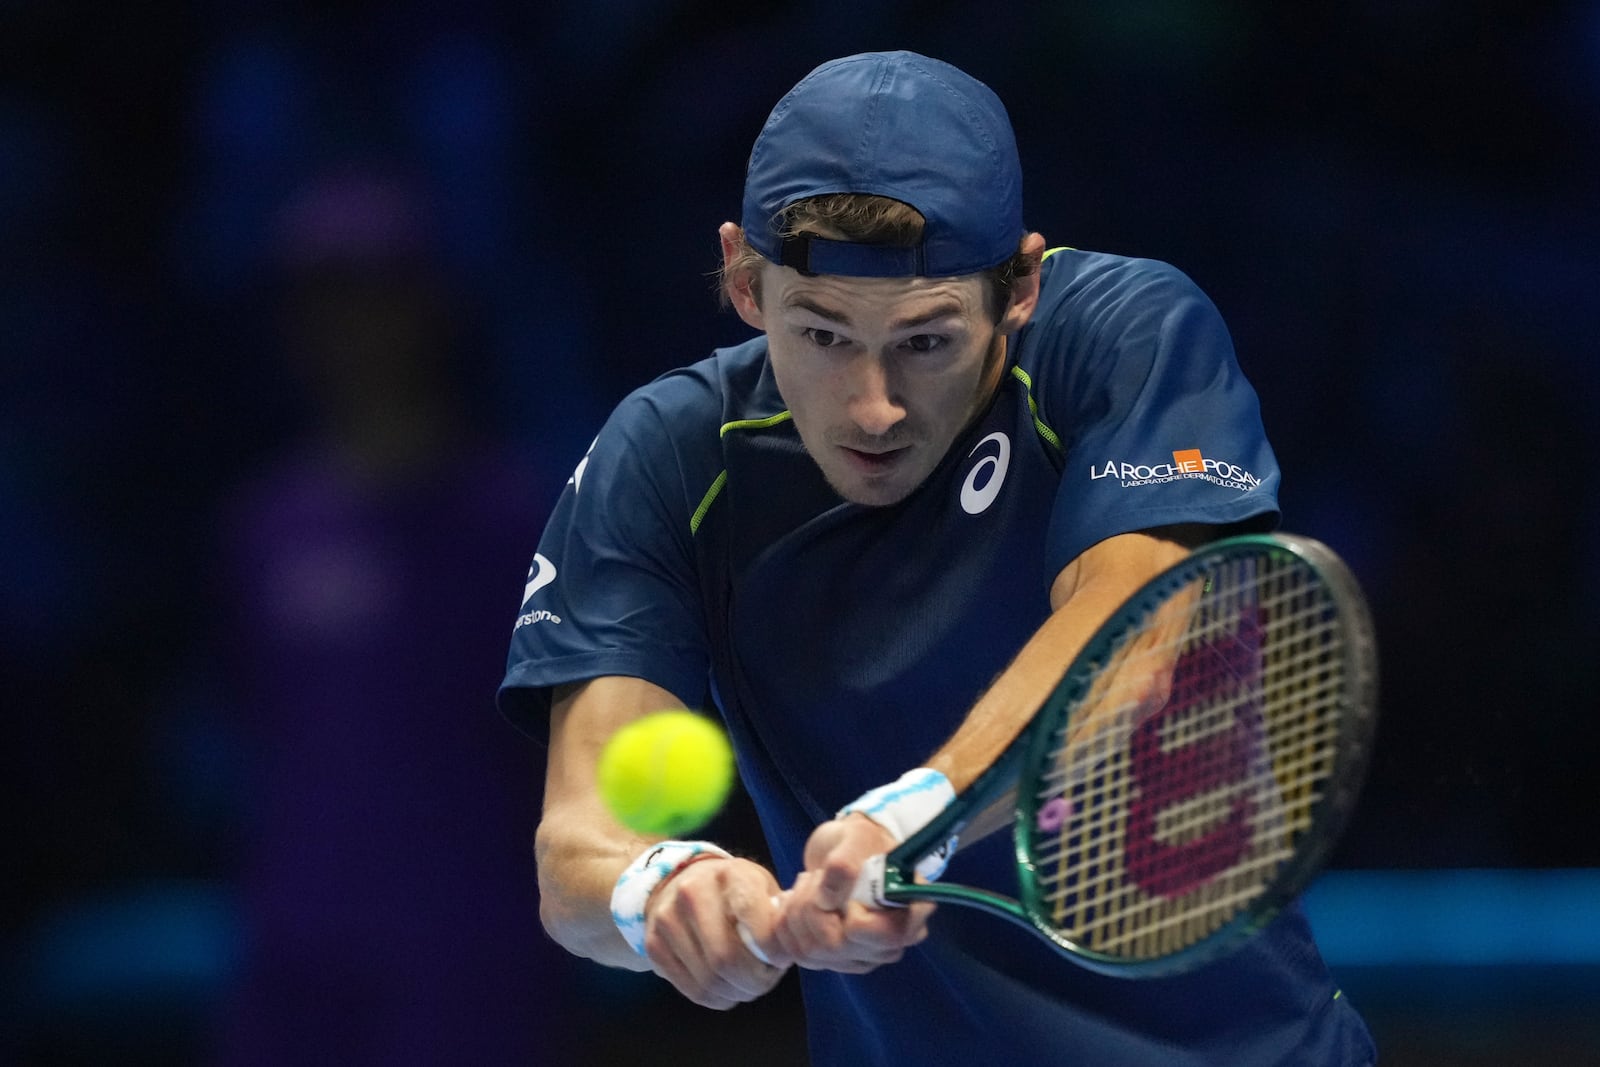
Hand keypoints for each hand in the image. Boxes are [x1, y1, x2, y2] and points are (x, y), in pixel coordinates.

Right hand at [643, 856, 791, 1009]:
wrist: (679, 879)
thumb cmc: (732, 888)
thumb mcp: (760, 886)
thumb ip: (776, 916)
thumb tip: (787, 950)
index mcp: (730, 874)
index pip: (755, 922)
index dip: (773, 952)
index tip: (781, 959)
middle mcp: (692, 892)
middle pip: (727, 960)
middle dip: (755, 982)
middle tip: (766, 980)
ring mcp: (667, 919)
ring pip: (710, 981)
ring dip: (738, 993)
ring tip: (749, 984)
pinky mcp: (654, 944)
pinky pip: (693, 991)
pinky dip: (718, 998)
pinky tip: (728, 987)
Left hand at [773, 814, 934, 972]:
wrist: (849, 849)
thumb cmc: (862, 840)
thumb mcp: (857, 837)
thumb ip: (844, 864)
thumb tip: (826, 900)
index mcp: (910, 916)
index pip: (885, 938)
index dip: (857, 918)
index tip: (848, 891)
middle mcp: (888, 946)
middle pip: (838, 948)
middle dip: (813, 907)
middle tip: (814, 877)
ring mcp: (860, 956)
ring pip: (811, 953)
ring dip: (796, 912)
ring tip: (806, 883)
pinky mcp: (834, 959)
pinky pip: (797, 954)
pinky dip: (785, 924)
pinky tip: (793, 900)